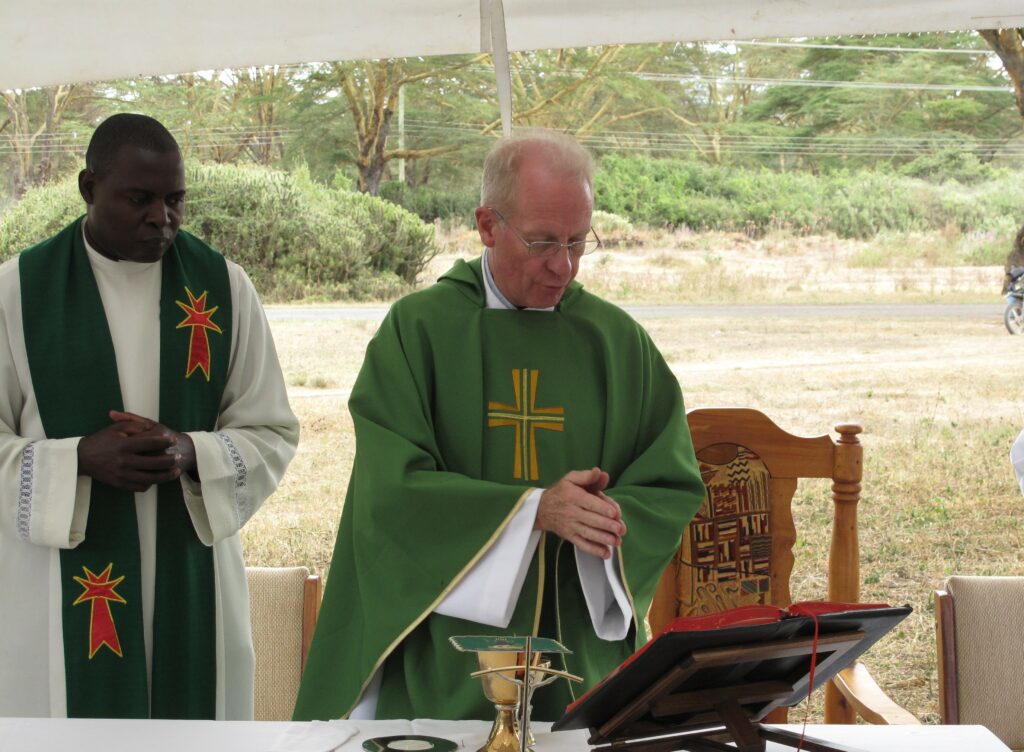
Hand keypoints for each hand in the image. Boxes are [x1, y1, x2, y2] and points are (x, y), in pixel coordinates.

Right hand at [76, 410, 194, 491]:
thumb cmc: (102, 440)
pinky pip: (140, 487)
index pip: (151, 443)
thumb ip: (135, 426)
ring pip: (150, 478)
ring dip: (166, 475)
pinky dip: (151, 483)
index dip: (165, 441)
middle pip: (154, 463)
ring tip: (176, 471)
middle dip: (170, 460)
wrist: (82, 458)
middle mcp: (124, 461)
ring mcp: (122, 475)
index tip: (173, 440)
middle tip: (179, 456)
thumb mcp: (117, 428)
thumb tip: (153, 429)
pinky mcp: (120, 484)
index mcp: (124, 445)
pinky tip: (158, 478)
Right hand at [535, 467, 626, 559]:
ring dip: (603, 539)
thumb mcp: (571, 479)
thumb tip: (600, 472)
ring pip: (588, 533)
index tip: (615, 513)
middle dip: (607, 525)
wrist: (542, 509)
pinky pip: (582, 544)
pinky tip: (606, 553)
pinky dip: (594, 550)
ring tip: (616, 541)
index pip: (590, 503)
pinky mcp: (570, 536)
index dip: (603, 508)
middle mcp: (572, 512)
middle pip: (591, 520)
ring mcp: (571, 526)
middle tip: (620, 529)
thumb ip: (587, 476)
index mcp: (573, 496)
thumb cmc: (561, 492)